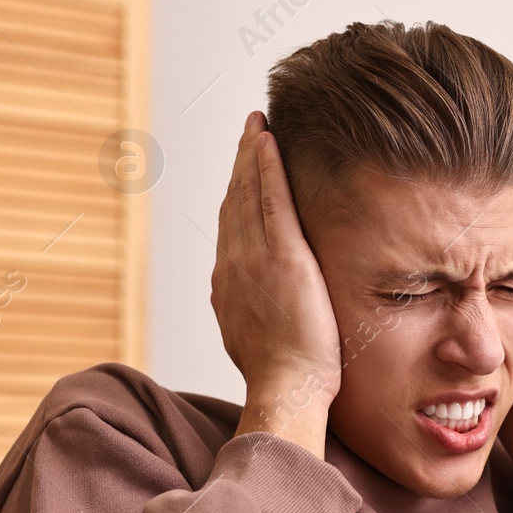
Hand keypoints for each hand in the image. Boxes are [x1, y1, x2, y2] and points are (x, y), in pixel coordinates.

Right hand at [211, 112, 341, 455]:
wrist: (285, 387)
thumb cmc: (282, 376)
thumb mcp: (255, 338)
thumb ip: (252, 311)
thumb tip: (253, 303)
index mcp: (227, 284)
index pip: (231, 226)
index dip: (236, 193)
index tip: (242, 170)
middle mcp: (232, 264)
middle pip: (234, 201)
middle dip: (241, 163)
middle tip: (249, 131)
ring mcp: (253, 256)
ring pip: (248, 192)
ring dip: (252, 154)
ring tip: (258, 125)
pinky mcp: (281, 254)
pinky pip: (271, 198)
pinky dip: (267, 166)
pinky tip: (268, 141)